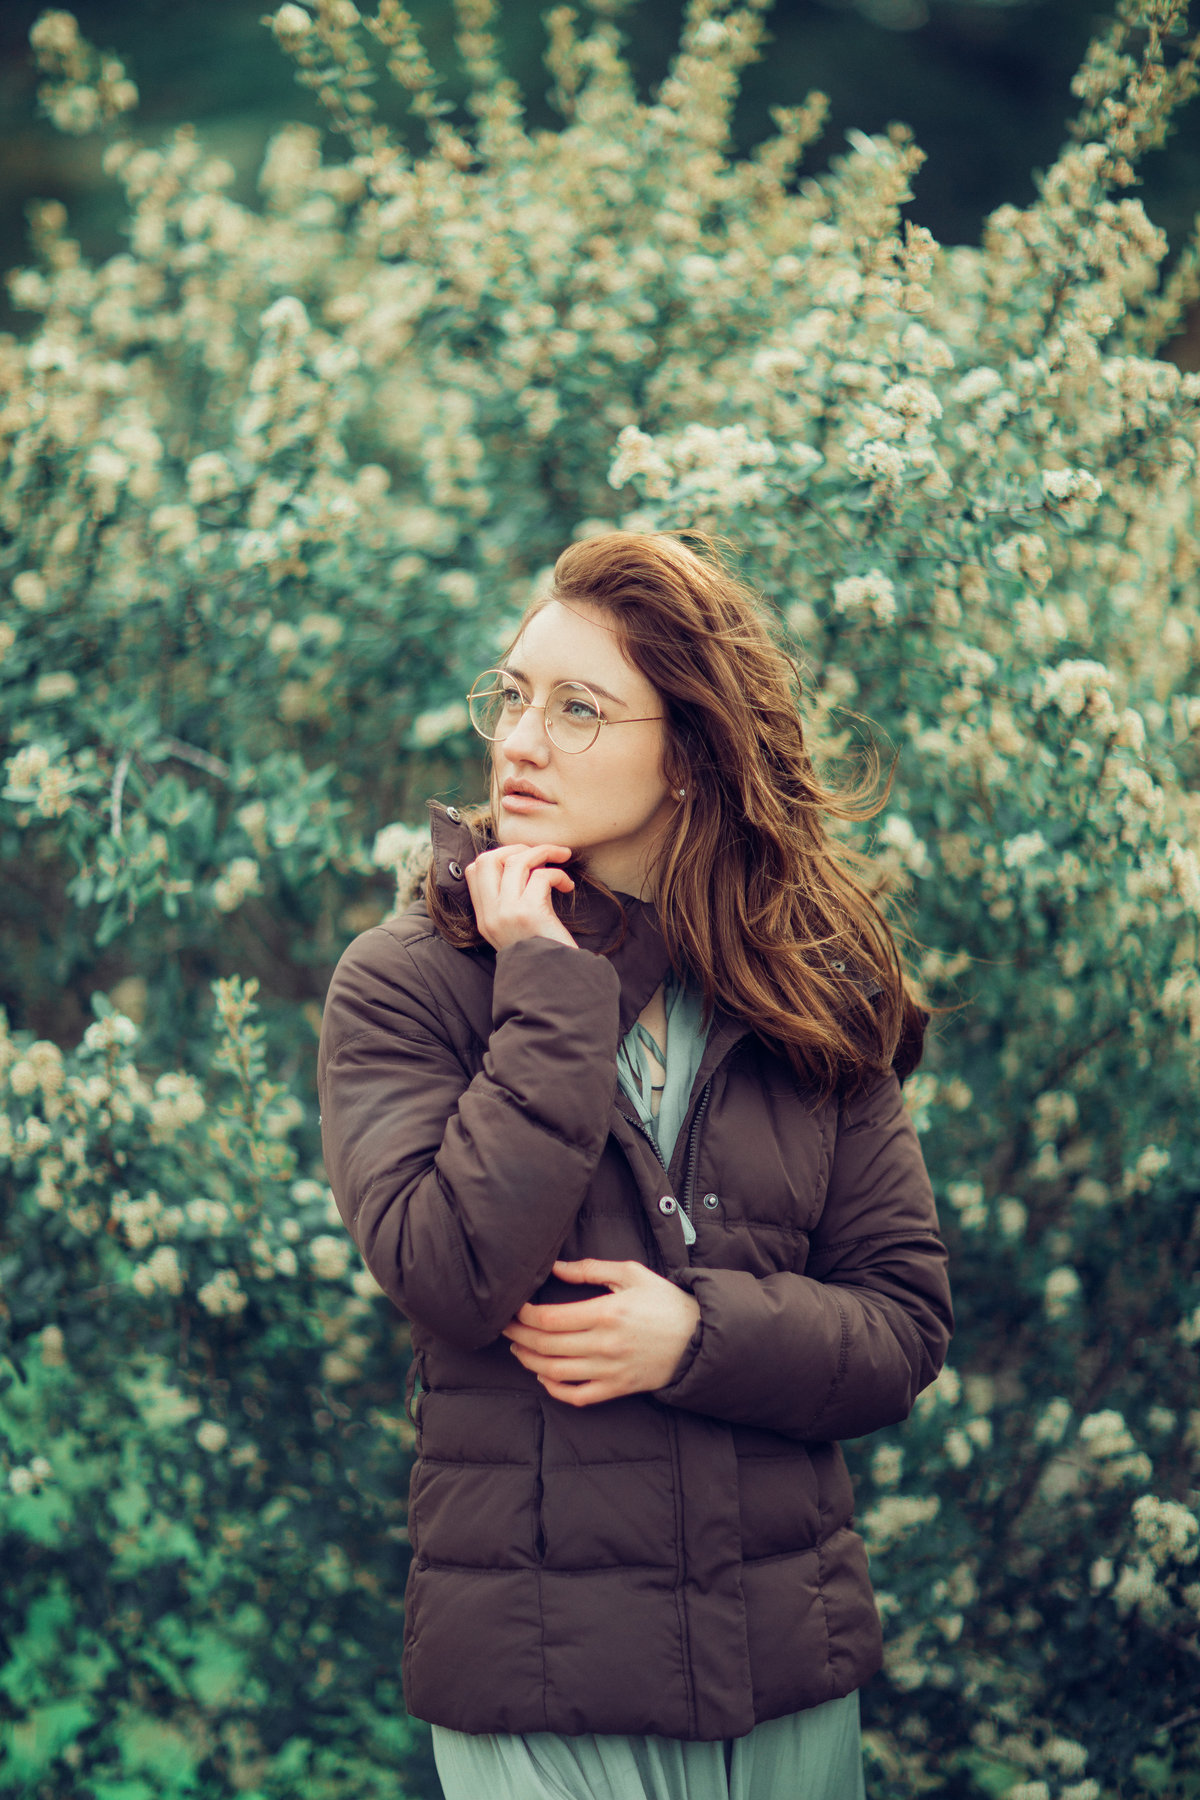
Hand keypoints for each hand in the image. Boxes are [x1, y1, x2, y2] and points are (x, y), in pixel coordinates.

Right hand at [464, 843, 576, 949]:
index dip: (499, 856)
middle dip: (518, 848)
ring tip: (562, 859)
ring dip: (544, 853)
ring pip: (517, 861)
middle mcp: (491, 914)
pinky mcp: (529, 913)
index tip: (523, 861)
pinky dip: (558, 875)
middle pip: (489, 859)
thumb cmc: (544, 954)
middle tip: (542, 855)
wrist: (555, 984)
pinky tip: (568, 887)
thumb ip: (510, 904)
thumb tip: (522, 866)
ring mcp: (507, 913)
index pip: (475, 870)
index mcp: (484, 918)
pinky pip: (541, 876)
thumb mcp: (517, 931)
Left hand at [502, 1259, 700, 1406]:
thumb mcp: (631, 1274)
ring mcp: (610, 1370)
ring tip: (517, 1349)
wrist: (700, 1338)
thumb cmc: (665, 1301)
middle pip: (545, 1345)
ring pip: (555, 1372)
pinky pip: (578, 1396)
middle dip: (517, 1336)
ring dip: (529, 1361)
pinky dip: (554, 1389)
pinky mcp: (617, 1388)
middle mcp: (604, 1344)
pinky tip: (543, 1375)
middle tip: (503, 1328)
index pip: (549, 1319)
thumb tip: (554, 1266)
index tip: (513, 1307)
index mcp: (606, 1313)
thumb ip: (590, 1270)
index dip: (523, 1315)